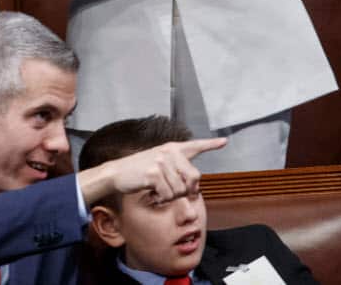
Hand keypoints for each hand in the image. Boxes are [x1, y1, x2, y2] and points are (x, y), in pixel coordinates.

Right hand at [78, 137, 226, 207]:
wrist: (116, 173)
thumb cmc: (138, 171)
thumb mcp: (157, 163)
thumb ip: (176, 168)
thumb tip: (193, 185)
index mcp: (171, 148)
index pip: (194, 146)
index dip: (210, 145)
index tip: (224, 142)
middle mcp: (168, 153)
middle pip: (194, 177)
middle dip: (187, 190)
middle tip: (172, 192)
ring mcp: (160, 162)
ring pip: (181, 190)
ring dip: (170, 196)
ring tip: (157, 190)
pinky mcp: (153, 173)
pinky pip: (168, 195)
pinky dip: (161, 199)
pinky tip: (152, 193)